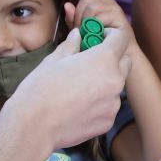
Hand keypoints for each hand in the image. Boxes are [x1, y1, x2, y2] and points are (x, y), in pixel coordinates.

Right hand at [4, 24, 132, 152]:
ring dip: (104, 83)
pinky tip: (78, 106)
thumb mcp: (54, 60)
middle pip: (124, 63)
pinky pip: (108, 107)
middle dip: (112, 59)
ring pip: (115, 87)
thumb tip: (77, 36)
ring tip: (80, 88)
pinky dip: (99, 104)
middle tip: (92, 61)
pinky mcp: (108, 122)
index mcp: (104, 59)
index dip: (111, 35)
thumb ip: (71, 46)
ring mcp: (113, 104)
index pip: (120, 39)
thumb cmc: (41, 88)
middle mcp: (115, 81)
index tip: (100, 37)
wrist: (35, 124)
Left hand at [65, 0, 131, 43]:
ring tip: (90, 35)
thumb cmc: (101, 45)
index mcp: (97, 3)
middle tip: (81, 32)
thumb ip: (74, 20)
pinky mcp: (118, 15)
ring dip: (85, 23)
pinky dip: (94, 27)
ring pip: (90, 7)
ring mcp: (113, 7)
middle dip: (78, 17)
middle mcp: (106, 2)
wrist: (121, 57)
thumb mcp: (84, 32)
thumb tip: (66, 4)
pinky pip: (98, 17)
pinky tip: (100, 34)